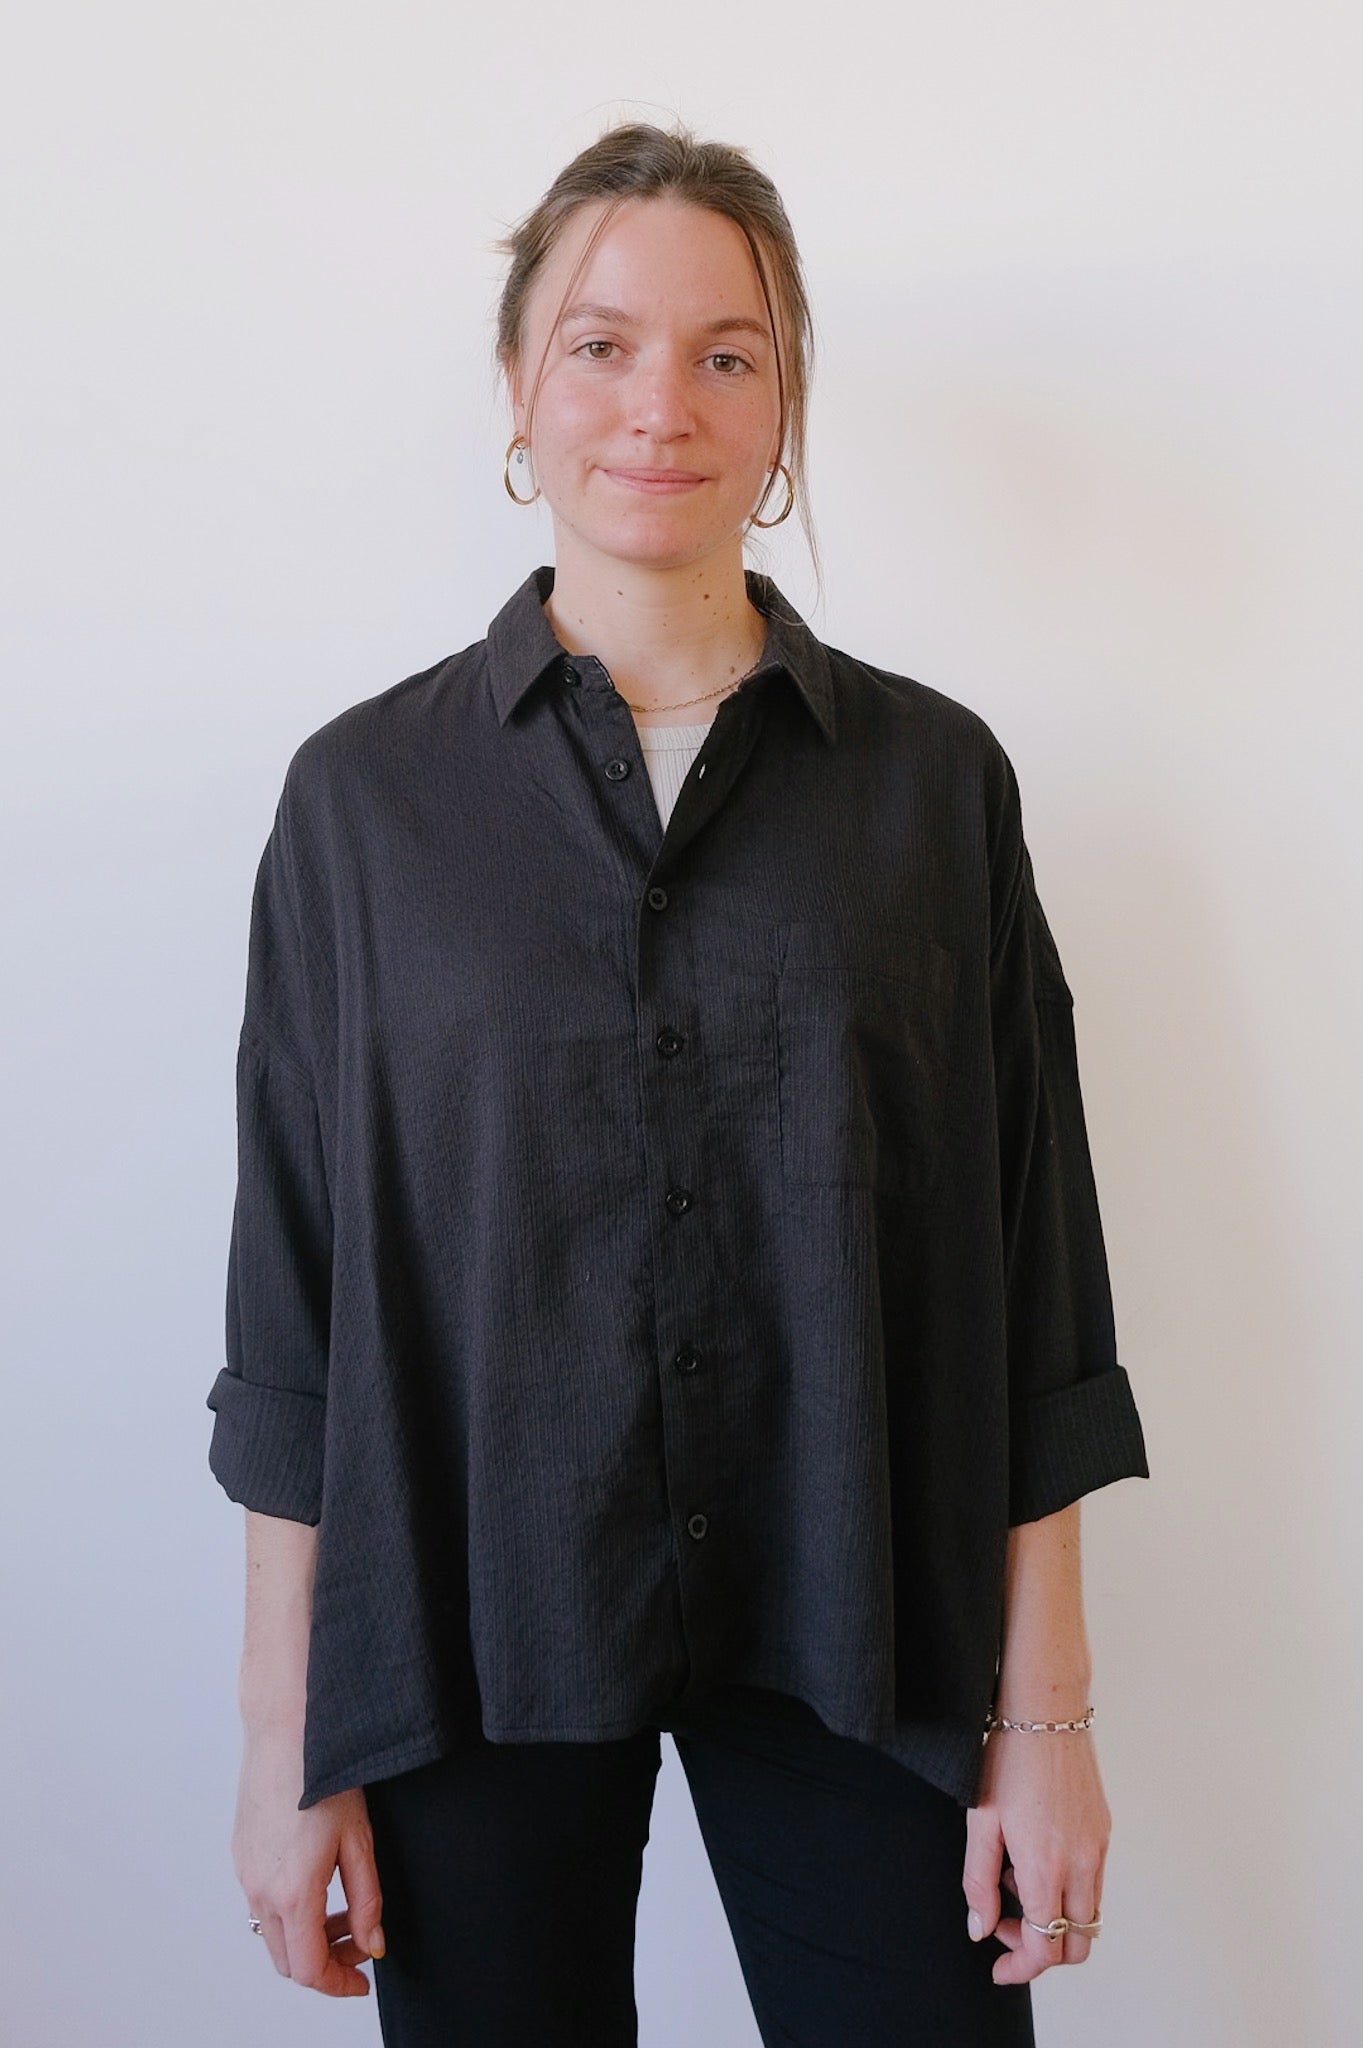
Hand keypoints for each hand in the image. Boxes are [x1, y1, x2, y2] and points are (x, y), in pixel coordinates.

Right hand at [232, 1725, 384, 1997]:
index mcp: (293, 1893)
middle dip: (326, 1963)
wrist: (286, 1730)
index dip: (338, 1985)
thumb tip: (372, 1945)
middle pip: (287, 1960)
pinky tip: (318, 1883)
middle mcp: (260, 1890)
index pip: (309, 1969)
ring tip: (344, 1910)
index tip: (362, 1982)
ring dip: (307, 1937)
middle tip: (360, 1943)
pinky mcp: (240, 1855)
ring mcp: (244, 1873)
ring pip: (272, 1933)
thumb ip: (368, 1901)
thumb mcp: (360, 1841)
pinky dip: (290, 1912)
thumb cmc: (326, 1775)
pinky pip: (261, 1903)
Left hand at [961, 1728, 1108, 1985]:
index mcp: (1046, 1866)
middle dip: (1041, 1950)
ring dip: (1054, 1919)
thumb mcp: (980, 1820)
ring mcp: (1098, 1848)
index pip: (1046, 1948)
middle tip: (1005, 1925)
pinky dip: (1066, 1890)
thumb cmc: (1007, 1757)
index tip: (998, 1968)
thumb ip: (978, 1881)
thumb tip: (980, 1929)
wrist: (1046, 1708)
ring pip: (1088, 1916)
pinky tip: (1032, 1856)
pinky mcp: (1104, 1831)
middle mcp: (1082, 1863)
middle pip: (1077, 1945)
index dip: (1021, 1969)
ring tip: (1013, 1879)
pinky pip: (1093, 1883)